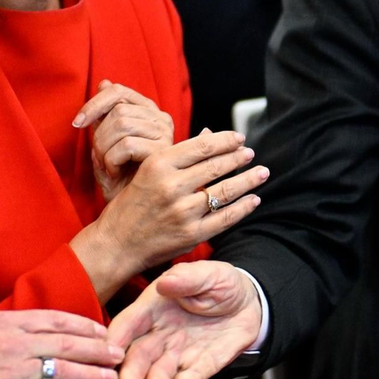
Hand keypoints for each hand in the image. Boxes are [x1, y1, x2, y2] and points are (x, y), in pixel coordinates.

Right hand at [0, 309, 122, 378]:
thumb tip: (22, 332)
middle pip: (66, 341)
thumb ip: (1, 330)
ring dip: (92, 375)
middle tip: (120, 352)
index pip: (54, 319)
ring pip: (63, 370)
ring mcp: (10, 372)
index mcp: (4, 322)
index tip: (102, 329)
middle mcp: (12, 343)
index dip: (83, 324)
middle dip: (98, 348)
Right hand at [70, 130, 266, 300]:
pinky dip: (243, 207)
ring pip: (224, 190)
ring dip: (248, 180)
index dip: (225, 140)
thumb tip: (209, 135)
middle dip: (238, 158)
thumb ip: (179, 155)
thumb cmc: (132, 204)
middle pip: (216, 166)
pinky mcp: (190, 234)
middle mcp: (171, 186)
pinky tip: (254, 200)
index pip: (201, 146)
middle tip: (251, 154)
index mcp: (158, 164)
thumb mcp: (148, 171)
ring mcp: (182, 212)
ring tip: (261, 172)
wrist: (117, 243)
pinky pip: (225, 218)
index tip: (239, 138)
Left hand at [73, 79, 173, 200]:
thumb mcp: (105, 143)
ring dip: (105, 150)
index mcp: (147, 111)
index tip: (77, 123)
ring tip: (107, 167)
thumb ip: (105, 115)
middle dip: (99, 136)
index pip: (118, 92)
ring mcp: (166, 135)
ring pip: (122, 125)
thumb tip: (104, 82)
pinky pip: (127, 145)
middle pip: (118, 111)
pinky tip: (115, 173)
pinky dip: (112, 160)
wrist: (129, 212)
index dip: (94, 104)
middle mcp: (161, 119)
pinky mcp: (165, 154)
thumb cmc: (118, 178)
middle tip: (99, 158)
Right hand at [107, 260, 261, 378]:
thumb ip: (186, 279)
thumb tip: (164, 283)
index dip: (115, 338)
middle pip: (138, 356)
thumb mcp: (207, 273)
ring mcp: (177, 354)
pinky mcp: (198, 369)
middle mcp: (159, 334)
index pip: (128, 324)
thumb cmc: (220, 283)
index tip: (107, 352)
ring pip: (158, 374)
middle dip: (130, 374)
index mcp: (153, 308)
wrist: (250, 302)